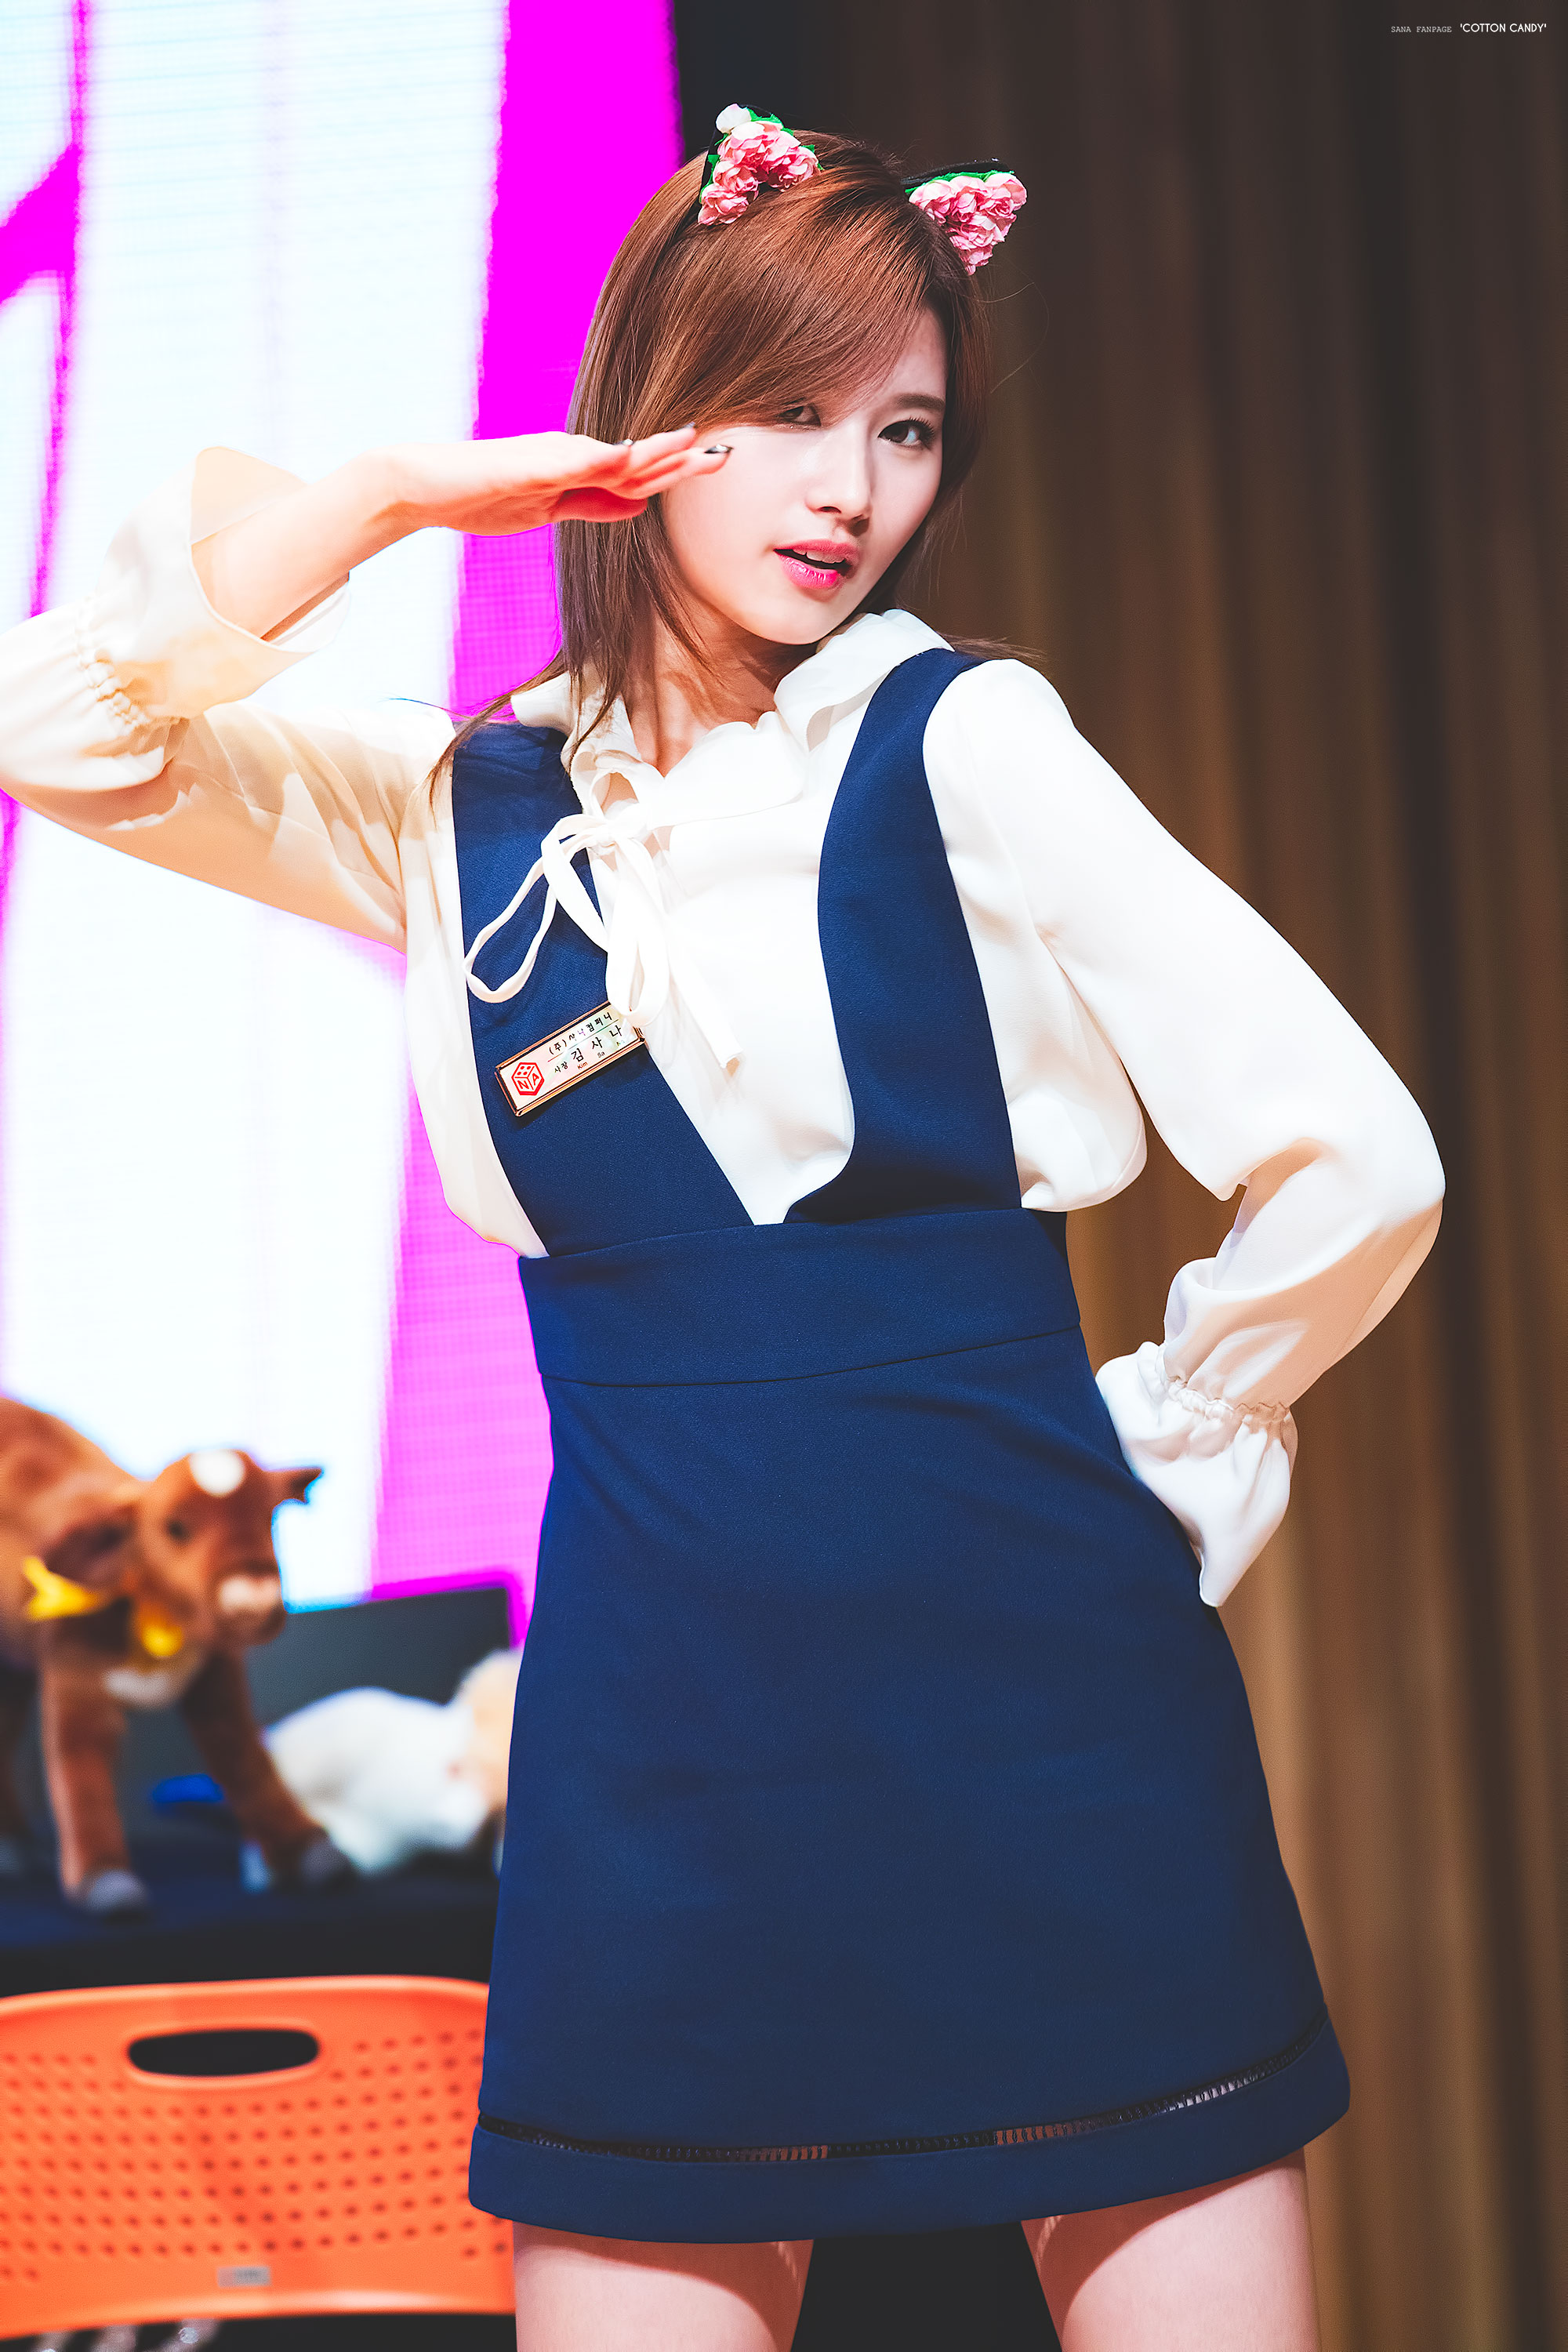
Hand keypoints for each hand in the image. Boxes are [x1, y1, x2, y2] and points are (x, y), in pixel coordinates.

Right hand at [384, 425, 727, 536]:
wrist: (426, 488)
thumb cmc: (482, 498)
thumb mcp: (551, 510)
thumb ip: (594, 505)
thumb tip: (638, 506)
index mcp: (578, 467)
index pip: (638, 473)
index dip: (677, 470)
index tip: (715, 465)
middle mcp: (571, 453)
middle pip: (636, 459)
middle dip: (681, 458)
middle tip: (725, 454)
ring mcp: (550, 455)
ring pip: (611, 455)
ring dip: (651, 450)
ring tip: (691, 443)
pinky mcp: (526, 462)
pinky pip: (569, 461)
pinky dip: (600, 459)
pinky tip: (627, 455)